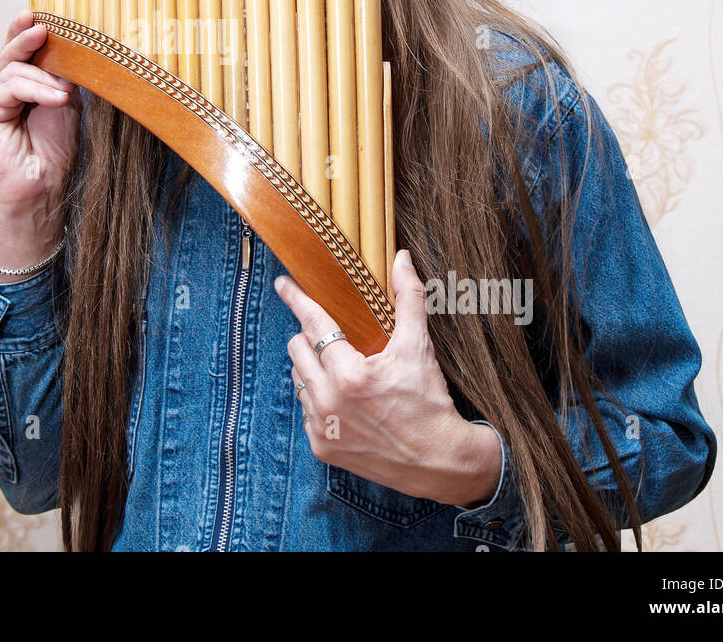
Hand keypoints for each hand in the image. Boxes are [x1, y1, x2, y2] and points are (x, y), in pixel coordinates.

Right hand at [0, 9, 80, 263]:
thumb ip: (61, 79)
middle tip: (39, 26)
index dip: (28, 33)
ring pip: (13, 68)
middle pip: (12, 53)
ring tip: (63, 95)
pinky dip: (34, 89)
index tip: (40, 16)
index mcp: (26, 87)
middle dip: (24, 37)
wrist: (42, 190)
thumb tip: (66, 51)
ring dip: (42, 76)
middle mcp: (7, 91)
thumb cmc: (55, 153)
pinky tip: (55, 99)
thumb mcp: (66, 106)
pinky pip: (8, 87)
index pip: (25, 53)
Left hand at [274, 249, 501, 507]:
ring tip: (341, 369)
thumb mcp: (419, 348)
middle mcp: (329, 402)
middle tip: (334, 337)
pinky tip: (342, 398)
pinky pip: (305, 409)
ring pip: (298, 379)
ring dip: (313, 368)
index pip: (314, 324)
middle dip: (311, 337)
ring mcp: (322, 427)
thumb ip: (409, 299)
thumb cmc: (429, 402)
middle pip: (297, 350)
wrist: (439, 461)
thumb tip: (402, 260)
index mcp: (350, 375)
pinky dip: (317, 398)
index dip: (297, 300)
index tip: (283, 284)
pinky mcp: (321, 447)